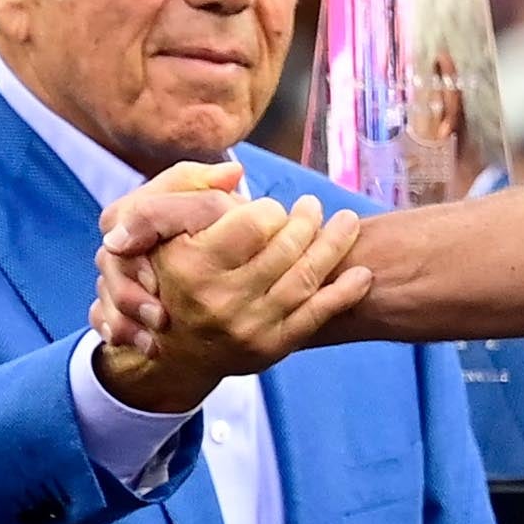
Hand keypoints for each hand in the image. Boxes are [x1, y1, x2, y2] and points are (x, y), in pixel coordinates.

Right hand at [92, 191, 369, 413]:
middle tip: (313, 206)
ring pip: (306, 278)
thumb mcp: (160, 230)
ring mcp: (248, 327)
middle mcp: (220, 300)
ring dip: (335, 245)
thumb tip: (237, 173)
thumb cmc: (171, 275)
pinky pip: (316, 316)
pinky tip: (363, 274)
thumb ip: (192, 194)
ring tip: (347, 223)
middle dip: (308, 220)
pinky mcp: (271, 348)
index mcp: (193, 266)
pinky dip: (344, 293)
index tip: (270, 209)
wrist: (173, 350)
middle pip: (286, 248)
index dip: (270, 210)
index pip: (254, 223)